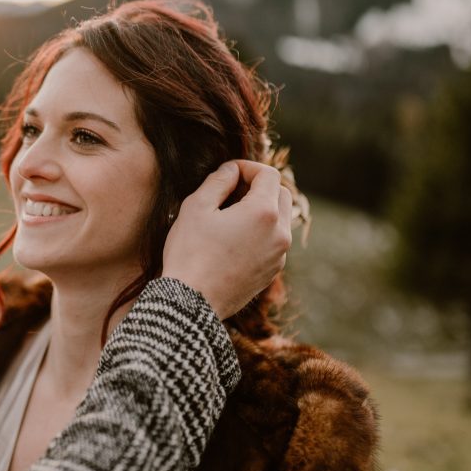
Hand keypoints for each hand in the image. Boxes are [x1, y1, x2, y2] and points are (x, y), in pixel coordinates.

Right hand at [162, 160, 291, 319]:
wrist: (192, 303)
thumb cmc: (190, 253)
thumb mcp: (196, 207)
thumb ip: (218, 180)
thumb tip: (231, 170)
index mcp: (263, 212)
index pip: (268, 174)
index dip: (247, 167)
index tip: (228, 173)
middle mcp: (279, 233)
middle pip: (281, 194)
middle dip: (259, 186)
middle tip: (230, 192)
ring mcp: (279, 255)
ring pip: (280, 219)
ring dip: (261, 209)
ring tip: (230, 216)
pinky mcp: (272, 272)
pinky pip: (274, 242)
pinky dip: (260, 232)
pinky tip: (233, 240)